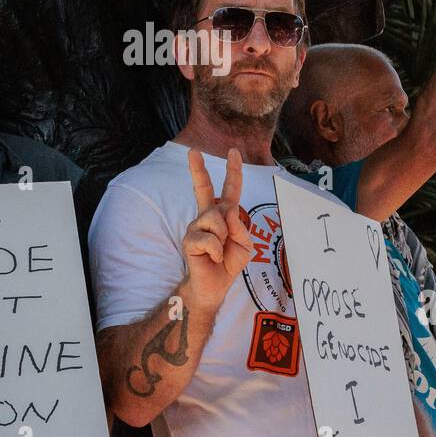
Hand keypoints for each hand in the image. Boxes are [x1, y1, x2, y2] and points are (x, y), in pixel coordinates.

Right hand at [183, 147, 252, 315]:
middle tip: (192, 150)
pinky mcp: (189, 239)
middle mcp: (208, 216)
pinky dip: (216, 250)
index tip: (233, 151)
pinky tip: (212, 257)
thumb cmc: (229, 263)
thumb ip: (240, 227)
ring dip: (223, 237)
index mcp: (224, 214)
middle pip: (203, 188)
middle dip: (198, 169)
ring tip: (219, 250)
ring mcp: (196, 226)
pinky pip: (209, 238)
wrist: (215, 286)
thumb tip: (227, 210)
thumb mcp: (245, 245)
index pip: (229, 189)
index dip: (233, 170)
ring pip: (215, 219)